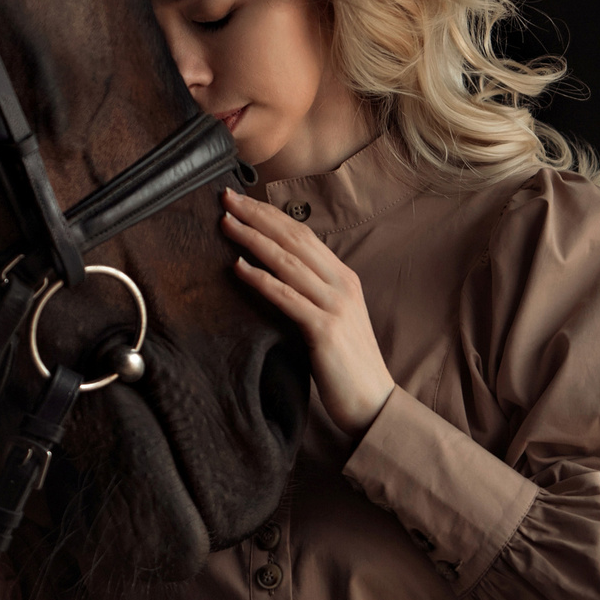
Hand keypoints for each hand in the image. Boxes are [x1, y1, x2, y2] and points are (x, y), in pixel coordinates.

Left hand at [221, 188, 394, 434]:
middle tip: (226, 198)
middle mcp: (341, 284)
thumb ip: (313, 292)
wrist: (373, 401)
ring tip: (226, 224)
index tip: (243, 201)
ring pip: (287, 262)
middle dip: (258, 216)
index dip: (271, 215)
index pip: (303, 234)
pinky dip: (261, 279)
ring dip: (253, 240)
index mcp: (344, 277)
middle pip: (293, 239)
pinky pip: (286, 297)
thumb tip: (278, 273)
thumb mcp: (334, 317)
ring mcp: (334, 305)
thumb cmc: (347, 363)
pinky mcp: (324, 330)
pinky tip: (238, 268)